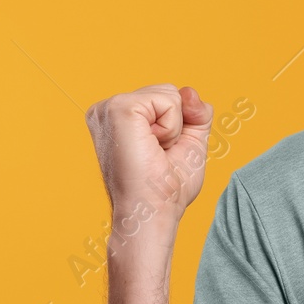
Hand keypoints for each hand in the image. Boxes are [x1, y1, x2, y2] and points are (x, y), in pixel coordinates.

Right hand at [85, 84, 213, 224]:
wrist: (152, 211)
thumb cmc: (167, 186)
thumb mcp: (190, 141)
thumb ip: (196, 112)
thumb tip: (190, 91)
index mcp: (118, 116)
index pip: (166, 98)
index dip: (178, 126)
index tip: (160, 153)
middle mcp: (107, 108)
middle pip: (169, 91)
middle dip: (177, 124)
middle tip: (158, 154)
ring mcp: (109, 107)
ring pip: (170, 94)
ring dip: (174, 128)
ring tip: (153, 151)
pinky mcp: (118, 109)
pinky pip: (168, 100)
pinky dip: (172, 127)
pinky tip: (152, 147)